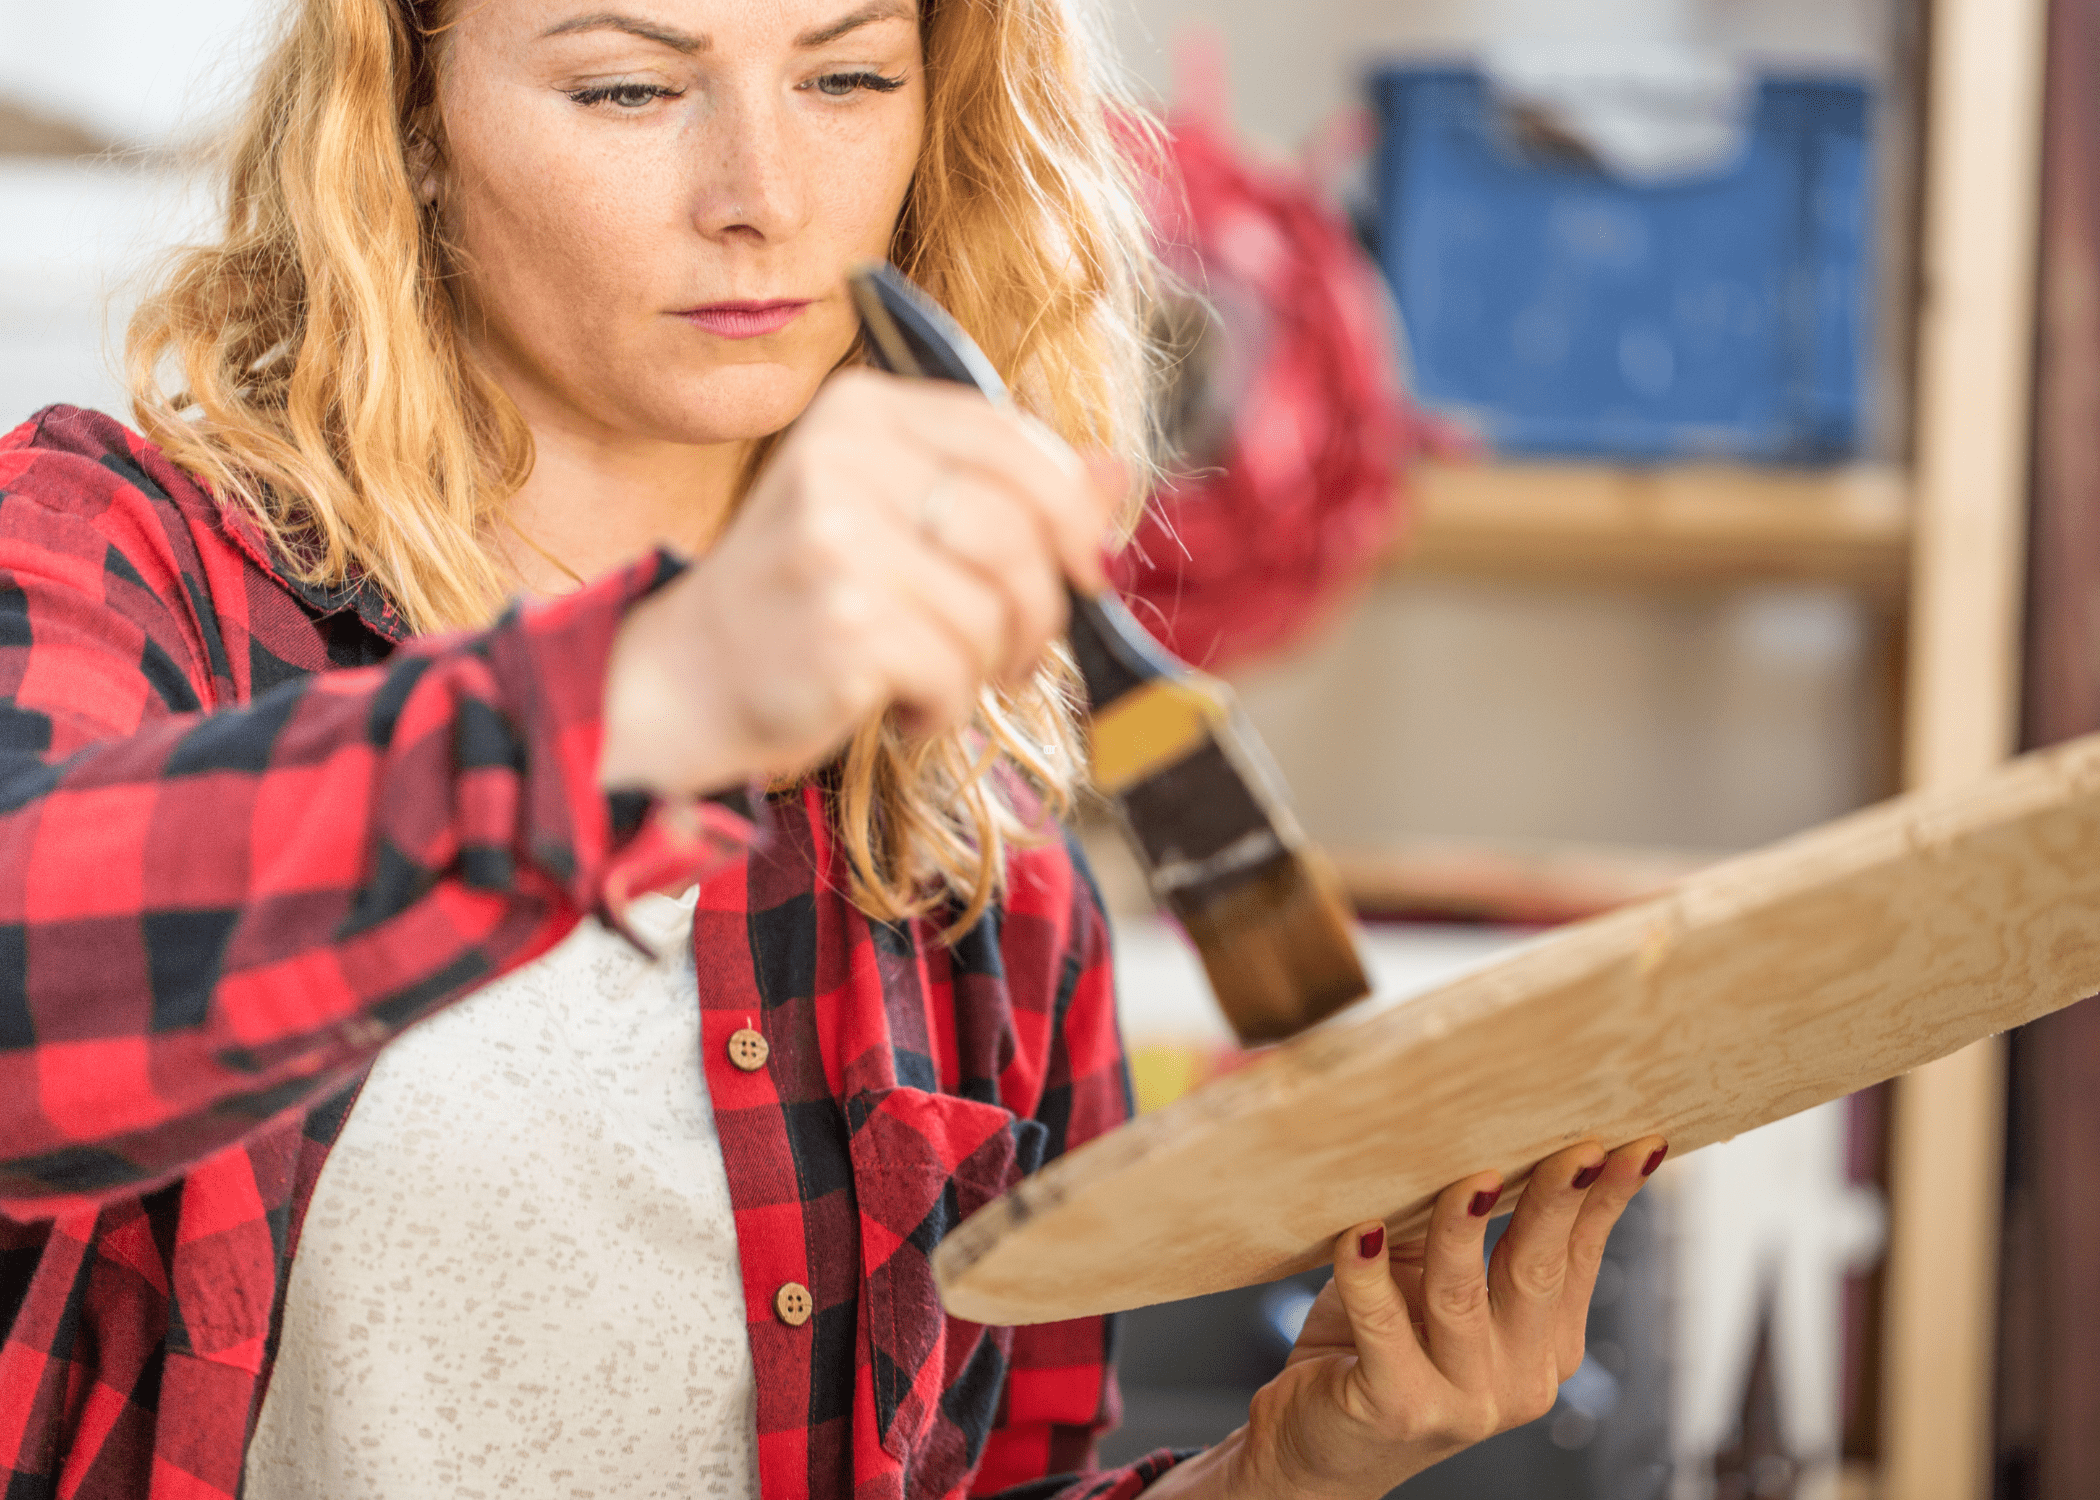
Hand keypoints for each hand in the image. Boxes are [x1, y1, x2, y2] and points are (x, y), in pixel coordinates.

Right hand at [598, 369, 1117, 794]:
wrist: (688, 677)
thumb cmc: (809, 595)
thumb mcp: (897, 516)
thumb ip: (1004, 490)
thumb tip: (1120, 472)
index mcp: (863, 410)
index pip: (1015, 442)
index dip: (1073, 513)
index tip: (1085, 569)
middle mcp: (845, 458)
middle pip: (1022, 533)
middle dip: (1040, 611)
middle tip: (1012, 652)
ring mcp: (839, 537)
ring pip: (999, 608)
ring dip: (989, 665)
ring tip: (939, 675)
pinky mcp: (843, 621)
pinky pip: (957, 671)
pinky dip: (944, 706)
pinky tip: (900, 705)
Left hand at [1147, 1137, 1666, 1499]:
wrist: (1315, 1446)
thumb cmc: (1374, 1346)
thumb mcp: (1429, 1283)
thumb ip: (1460, 1234)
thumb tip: (1474, 1137)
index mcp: (1543, 1344)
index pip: (1580, 1257)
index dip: (1606, 1198)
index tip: (1634, 1141)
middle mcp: (1517, 1378)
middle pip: (1537, 1271)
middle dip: (1556, 1201)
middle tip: (1574, 1146)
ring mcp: (1461, 1401)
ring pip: (1461, 1296)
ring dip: (1463, 1230)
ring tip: (1471, 1179)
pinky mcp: (1396, 1408)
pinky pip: (1382, 1329)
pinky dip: (1368, 1275)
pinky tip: (1360, 1231)